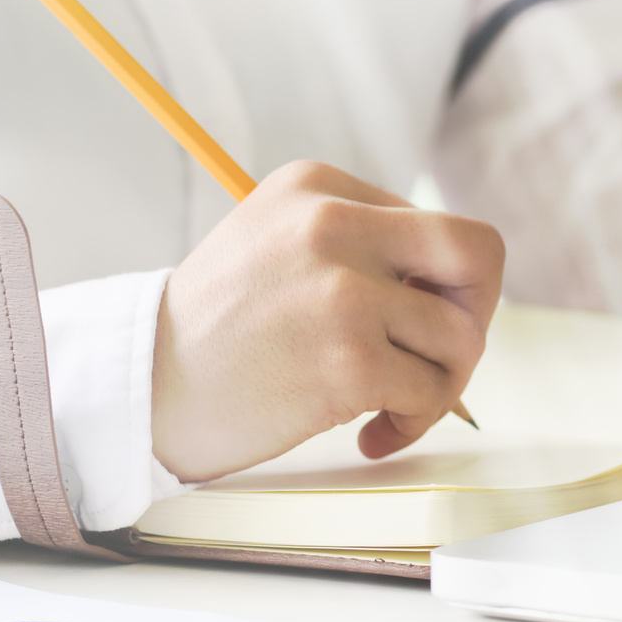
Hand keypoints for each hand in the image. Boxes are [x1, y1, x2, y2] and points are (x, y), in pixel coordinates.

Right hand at [151, 161, 506, 482]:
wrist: (142, 390)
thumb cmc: (219, 332)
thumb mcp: (278, 243)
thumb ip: (364, 247)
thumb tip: (463, 290)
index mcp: (319, 187)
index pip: (440, 227)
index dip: (443, 288)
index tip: (411, 326)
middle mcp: (334, 225)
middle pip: (479, 255)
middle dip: (476, 315)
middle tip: (441, 358)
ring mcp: (342, 291)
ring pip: (461, 336)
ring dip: (441, 384)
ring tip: (392, 405)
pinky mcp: (347, 359)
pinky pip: (432, 392)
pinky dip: (414, 422)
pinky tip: (371, 433)